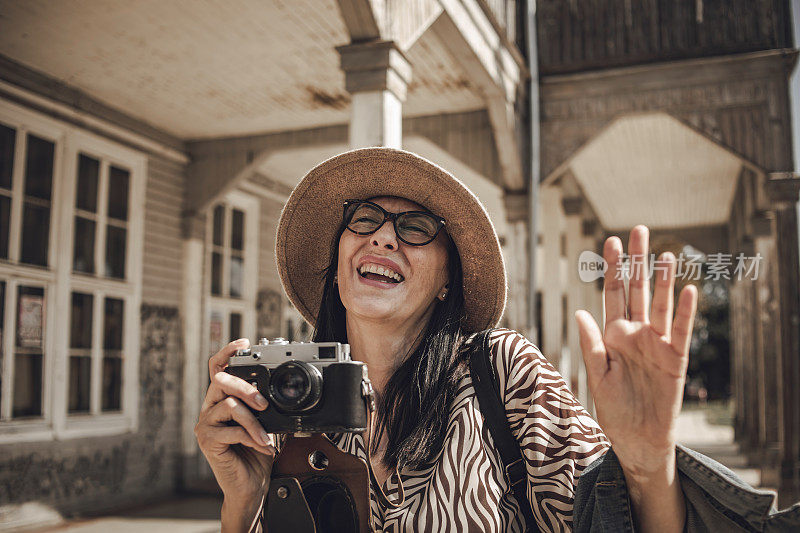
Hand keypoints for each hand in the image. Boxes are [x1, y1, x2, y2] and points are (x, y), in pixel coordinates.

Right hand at [195, 339, 275, 528]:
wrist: (250, 485)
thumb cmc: (256, 453)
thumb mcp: (264, 422)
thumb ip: (263, 404)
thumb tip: (277, 389)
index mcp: (221, 399)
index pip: (218, 369)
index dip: (228, 352)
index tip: (244, 343)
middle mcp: (210, 408)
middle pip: (222, 382)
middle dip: (247, 388)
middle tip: (264, 404)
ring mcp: (205, 424)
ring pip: (230, 406)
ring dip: (254, 421)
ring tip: (265, 435)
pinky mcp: (207, 440)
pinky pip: (231, 430)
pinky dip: (251, 437)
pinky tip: (260, 445)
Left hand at [575, 226, 696, 481]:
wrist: (637, 438)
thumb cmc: (613, 407)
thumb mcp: (596, 374)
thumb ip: (591, 344)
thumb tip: (579, 313)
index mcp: (614, 333)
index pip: (613, 294)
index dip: (612, 269)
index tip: (609, 242)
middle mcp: (636, 332)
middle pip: (638, 290)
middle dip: (637, 262)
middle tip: (639, 232)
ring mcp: (657, 343)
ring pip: (660, 305)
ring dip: (663, 280)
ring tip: (666, 254)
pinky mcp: (675, 358)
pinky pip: (680, 331)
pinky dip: (684, 312)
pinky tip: (687, 290)